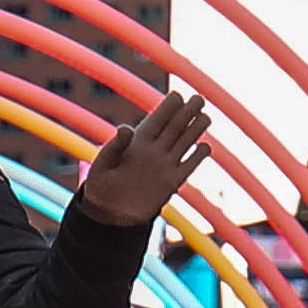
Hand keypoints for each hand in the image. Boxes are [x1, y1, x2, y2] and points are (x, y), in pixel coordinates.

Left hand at [72, 88, 213, 229]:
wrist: (109, 212)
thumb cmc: (101, 184)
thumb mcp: (104, 163)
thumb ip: (115, 145)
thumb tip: (125, 128)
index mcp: (137, 141)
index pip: (156, 120)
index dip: (167, 108)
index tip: (177, 96)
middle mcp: (153, 150)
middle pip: (174, 127)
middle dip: (186, 113)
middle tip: (199, 98)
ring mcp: (164, 165)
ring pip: (183, 143)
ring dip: (194, 130)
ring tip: (205, 116)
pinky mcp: (171, 182)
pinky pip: (188, 166)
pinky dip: (197, 157)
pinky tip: (205, 147)